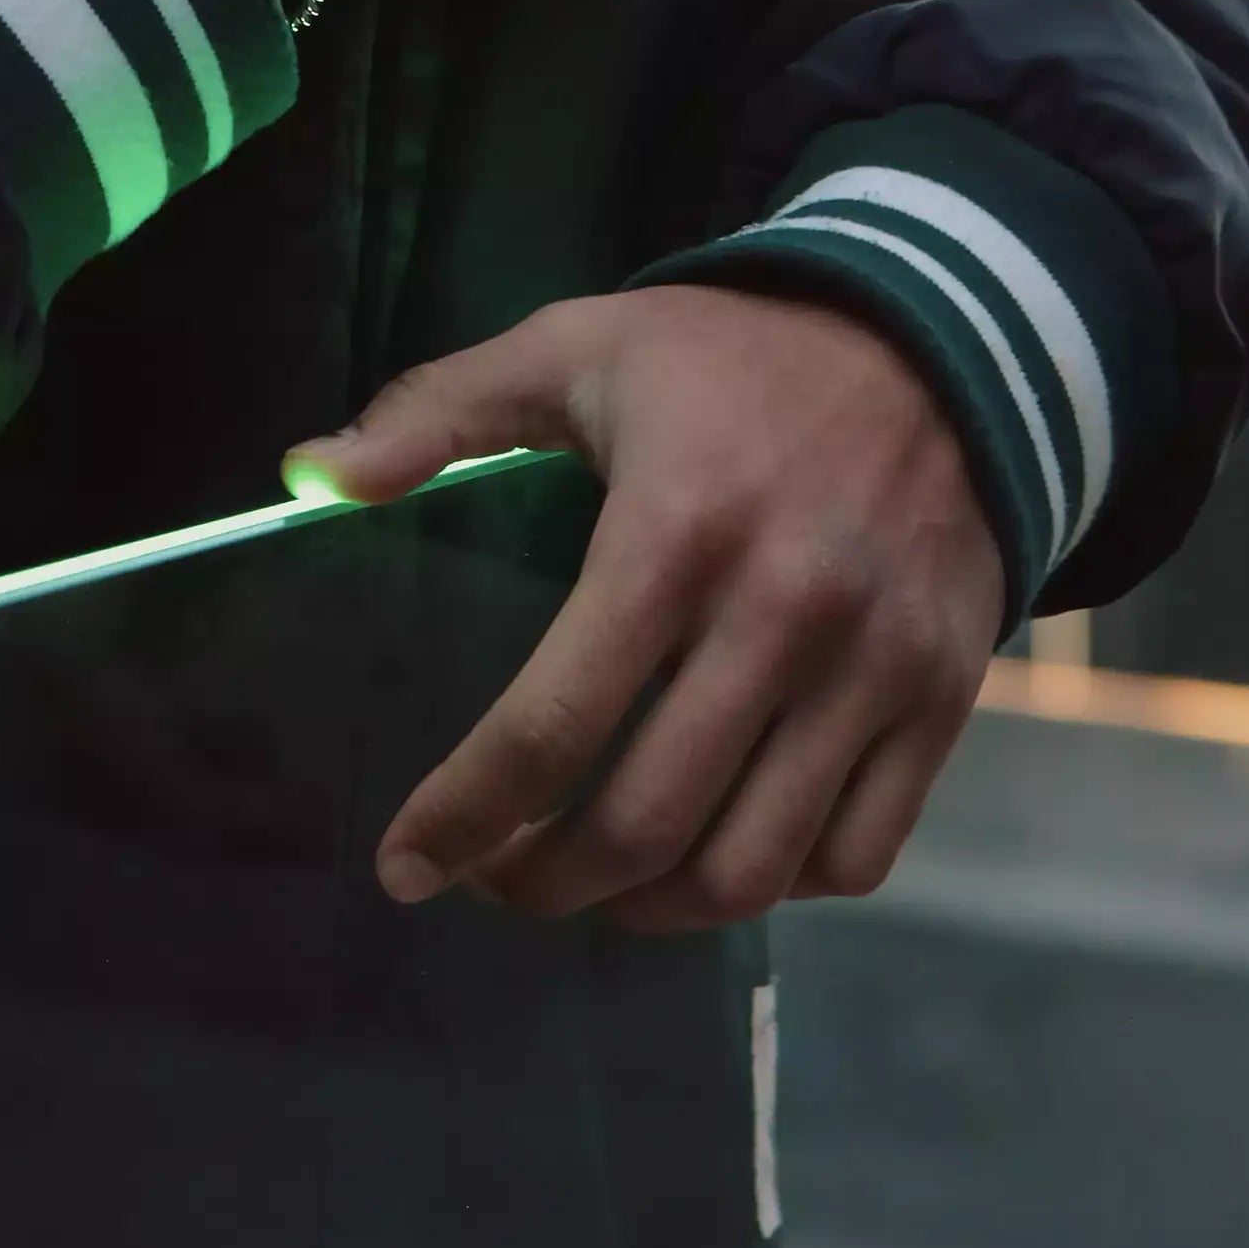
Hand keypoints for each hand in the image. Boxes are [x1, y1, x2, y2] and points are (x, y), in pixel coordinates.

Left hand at [291, 286, 1005, 927]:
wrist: (937, 338)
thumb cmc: (727, 356)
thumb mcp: (575, 347)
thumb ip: (436, 412)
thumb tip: (306, 478)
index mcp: (676, 530)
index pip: (552, 724)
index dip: (465, 815)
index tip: (407, 867)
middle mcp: (784, 614)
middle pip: (646, 824)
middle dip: (545, 881)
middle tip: (497, 878)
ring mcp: (875, 669)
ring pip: (752, 868)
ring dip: (650, 909)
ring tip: (592, 885)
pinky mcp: (943, 701)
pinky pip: (856, 857)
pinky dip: (777, 886)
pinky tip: (715, 852)